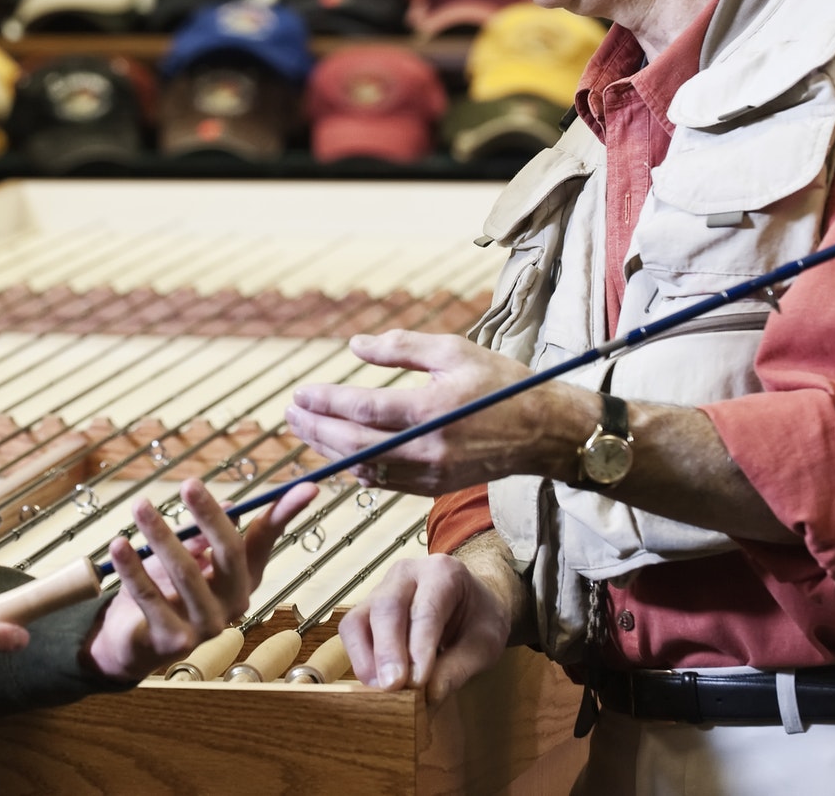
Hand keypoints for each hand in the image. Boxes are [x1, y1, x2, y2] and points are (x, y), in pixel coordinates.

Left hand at [85, 478, 316, 680]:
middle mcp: (233, 604)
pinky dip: (132, 569)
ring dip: (161, 535)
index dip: (286, 512)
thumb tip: (232, 504)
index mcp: (242, 578)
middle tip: (188, 484)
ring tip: (140, 506)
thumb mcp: (188, 554)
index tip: (309, 486)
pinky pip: (151, 598)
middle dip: (209, 516)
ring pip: (186, 573)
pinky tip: (119, 545)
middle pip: (229, 553)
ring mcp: (206, 627)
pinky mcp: (173, 642)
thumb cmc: (164, 589)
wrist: (133, 642)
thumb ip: (207, 532)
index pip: (267, 539)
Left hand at [286, 330, 591, 493]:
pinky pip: (383, 482)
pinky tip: (340, 451)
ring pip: (364, 469)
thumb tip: (355, 346)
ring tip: (306, 429)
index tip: (300, 393)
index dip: (326, 402)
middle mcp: (427, 449)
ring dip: (330, 451)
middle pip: (355, 444)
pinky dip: (356, 468)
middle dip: (316, 429)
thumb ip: (401, 347)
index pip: (363, 409)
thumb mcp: (453, 351)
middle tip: (291, 413)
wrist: (544, 432)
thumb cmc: (502, 384)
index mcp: (432, 411)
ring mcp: (430, 474)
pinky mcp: (434, 488)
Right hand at [340, 554, 511, 702]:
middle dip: (387, 649)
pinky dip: (359, 658)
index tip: (418, 683)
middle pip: (387, 606)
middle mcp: (406, 574)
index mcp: (443, 573)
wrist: (472, 601)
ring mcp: (381, 589)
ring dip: (366, 657)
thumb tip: (430, 695)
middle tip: (393, 686)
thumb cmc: (478, 619)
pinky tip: (374, 682)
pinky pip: (353, 632)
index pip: (426, 610)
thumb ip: (459, 668)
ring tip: (381, 689)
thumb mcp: (485, 644)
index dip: (419, 647)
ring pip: (359, 618)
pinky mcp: (367, 609)